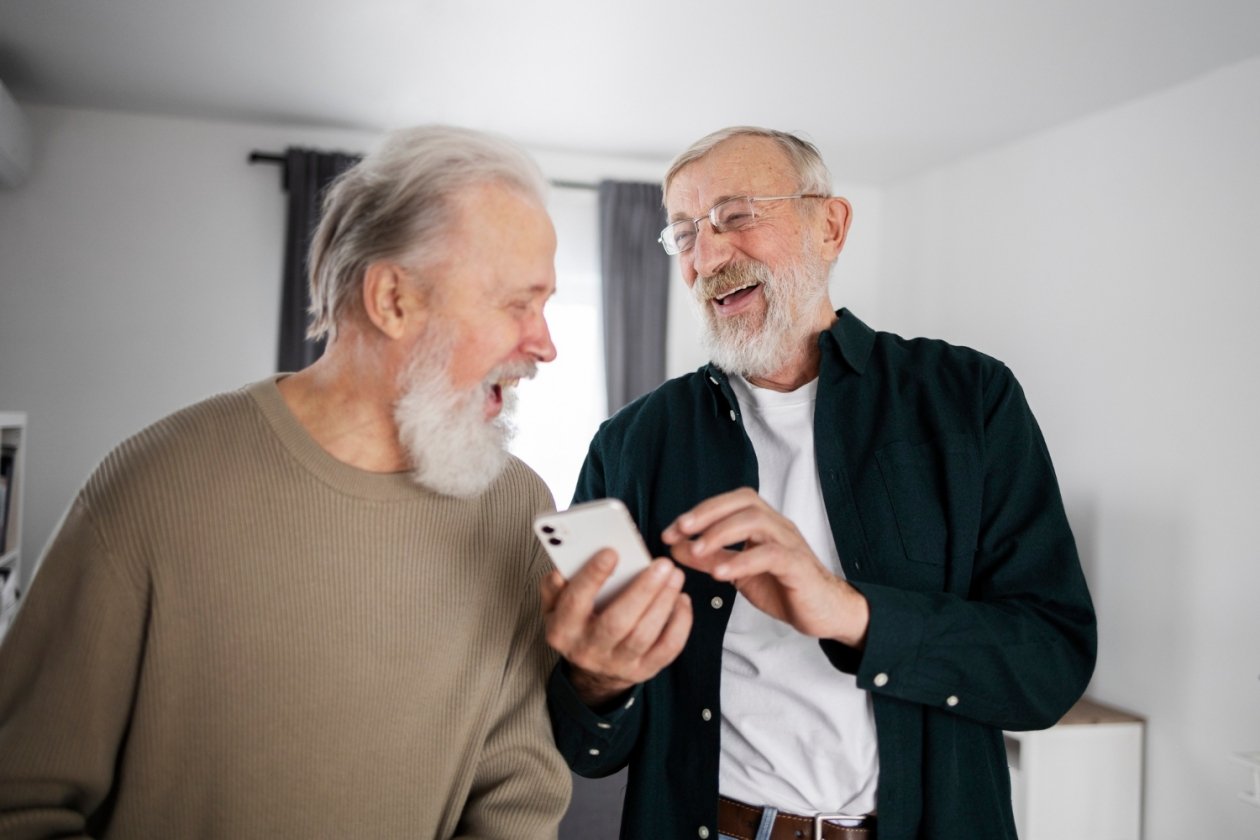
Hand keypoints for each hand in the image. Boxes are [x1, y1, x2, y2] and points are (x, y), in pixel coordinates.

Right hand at [541, 549, 691, 707]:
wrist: (592, 671)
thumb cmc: (578, 625)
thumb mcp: (555, 606)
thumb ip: (555, 586)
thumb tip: (562, 571)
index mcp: (563, 629)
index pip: (575, 602)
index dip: (593, 576)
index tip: (611, 552)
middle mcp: (589, 650)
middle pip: (617, 622)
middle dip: (643, 590)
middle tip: (662, 564)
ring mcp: (618, 663)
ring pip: (644, 635)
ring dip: (664, 602)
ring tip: (675, 576)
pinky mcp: (644, 670)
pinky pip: (667, 648)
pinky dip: (679, 623)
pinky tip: (681, 599)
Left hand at [661, 488, 868, 646]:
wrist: (824, 612)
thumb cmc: (784, 588)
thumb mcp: (738, 572)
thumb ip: (710, 557)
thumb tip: (676, 547)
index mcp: (763, 524)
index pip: (731, 501)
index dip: (700, 511)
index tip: (671, 530)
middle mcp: (777, 526)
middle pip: (743, 501)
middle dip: (707, 513)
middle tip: (679, 530)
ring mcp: (789, 543)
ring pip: (756, 521)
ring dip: (721, 533)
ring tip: (697, 551)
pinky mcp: (798, 566)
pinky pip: (770, 555)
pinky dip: (742, 561)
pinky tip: (720, 573)